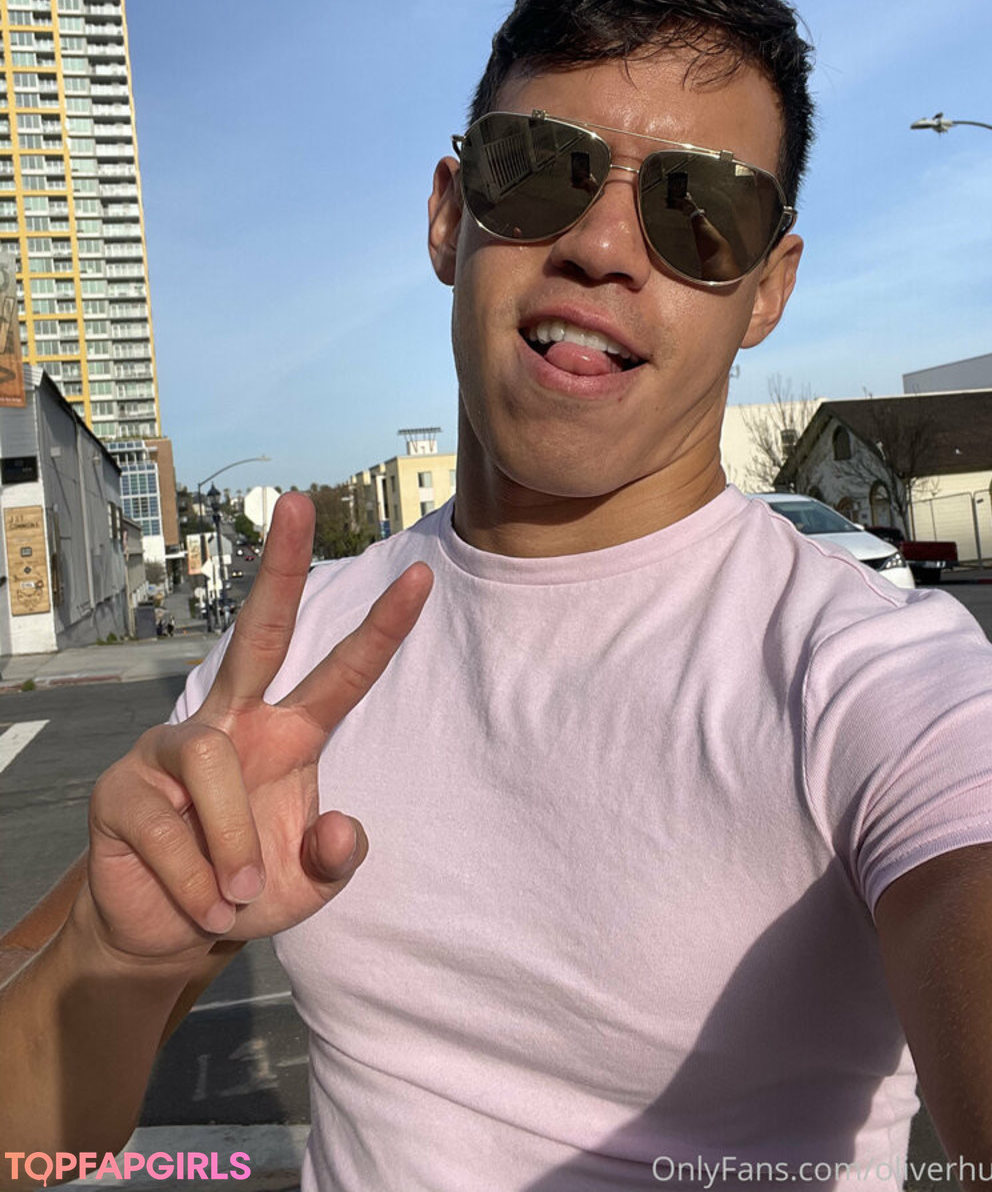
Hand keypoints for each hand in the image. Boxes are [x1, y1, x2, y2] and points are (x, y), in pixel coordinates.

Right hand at [84, 494, 432, 965]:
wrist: (169, 939)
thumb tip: (344, 825)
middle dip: (282, 568)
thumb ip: (336, 860)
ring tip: (234, 896)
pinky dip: (195, 880)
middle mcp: (234, 724)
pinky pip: (168, 826)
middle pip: (259, 632)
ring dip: (231, 843)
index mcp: (288, 737)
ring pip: (213, 762)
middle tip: (299, 500)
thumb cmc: (245, 893)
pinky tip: (200, 903)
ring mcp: (173, 746)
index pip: (341, 674)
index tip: (421, 576)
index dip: (381, 628)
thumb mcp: (306, 888)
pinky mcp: (122, 787)